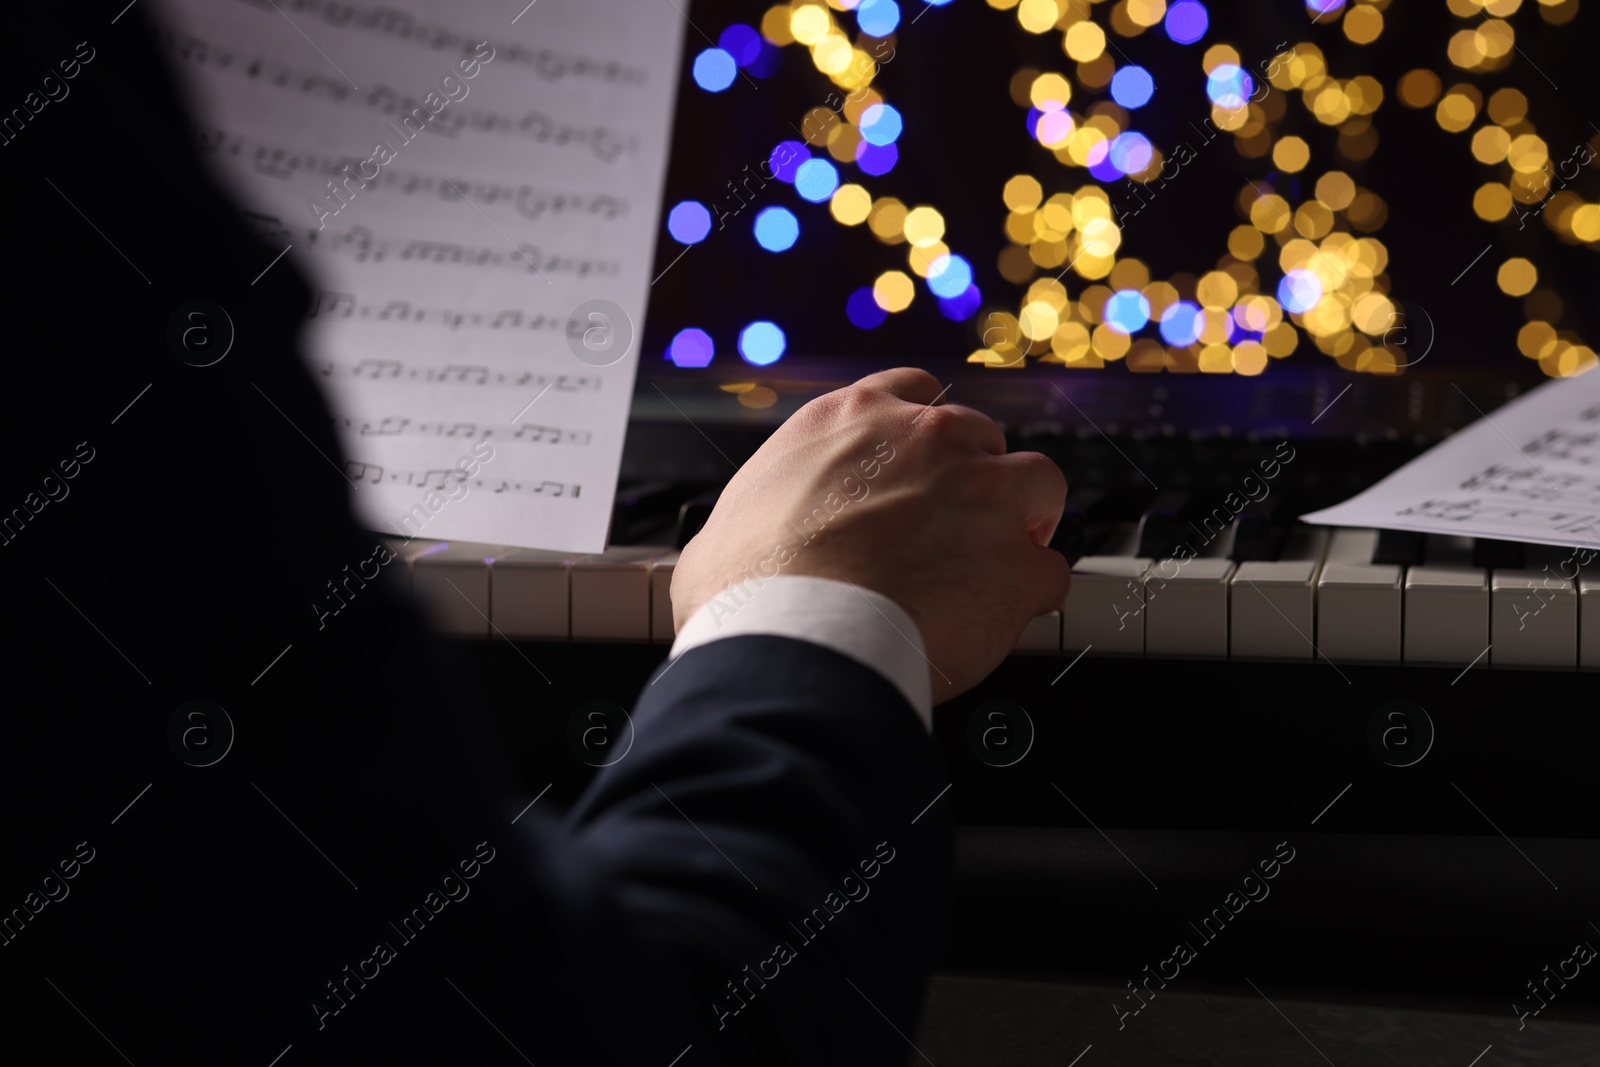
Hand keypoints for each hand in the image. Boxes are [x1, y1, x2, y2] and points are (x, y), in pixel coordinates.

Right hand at [672, 367, 1069, 702]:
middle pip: (983, 438)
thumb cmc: (749, 591)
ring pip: (1038, 484)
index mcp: (854, 420)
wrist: (793, 640)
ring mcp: (983, 495)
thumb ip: (764, 513)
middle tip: (954, 530)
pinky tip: (1003, 621)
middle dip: (975, 482)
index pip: (914, 394)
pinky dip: (1031, 596)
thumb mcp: (731, 523)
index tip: (923, 466)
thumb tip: (741, 545)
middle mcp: (928, 440)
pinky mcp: (1018, 563)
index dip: (925, 437)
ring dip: (1023, 522)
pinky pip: (1049, 572)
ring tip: (997, 565)